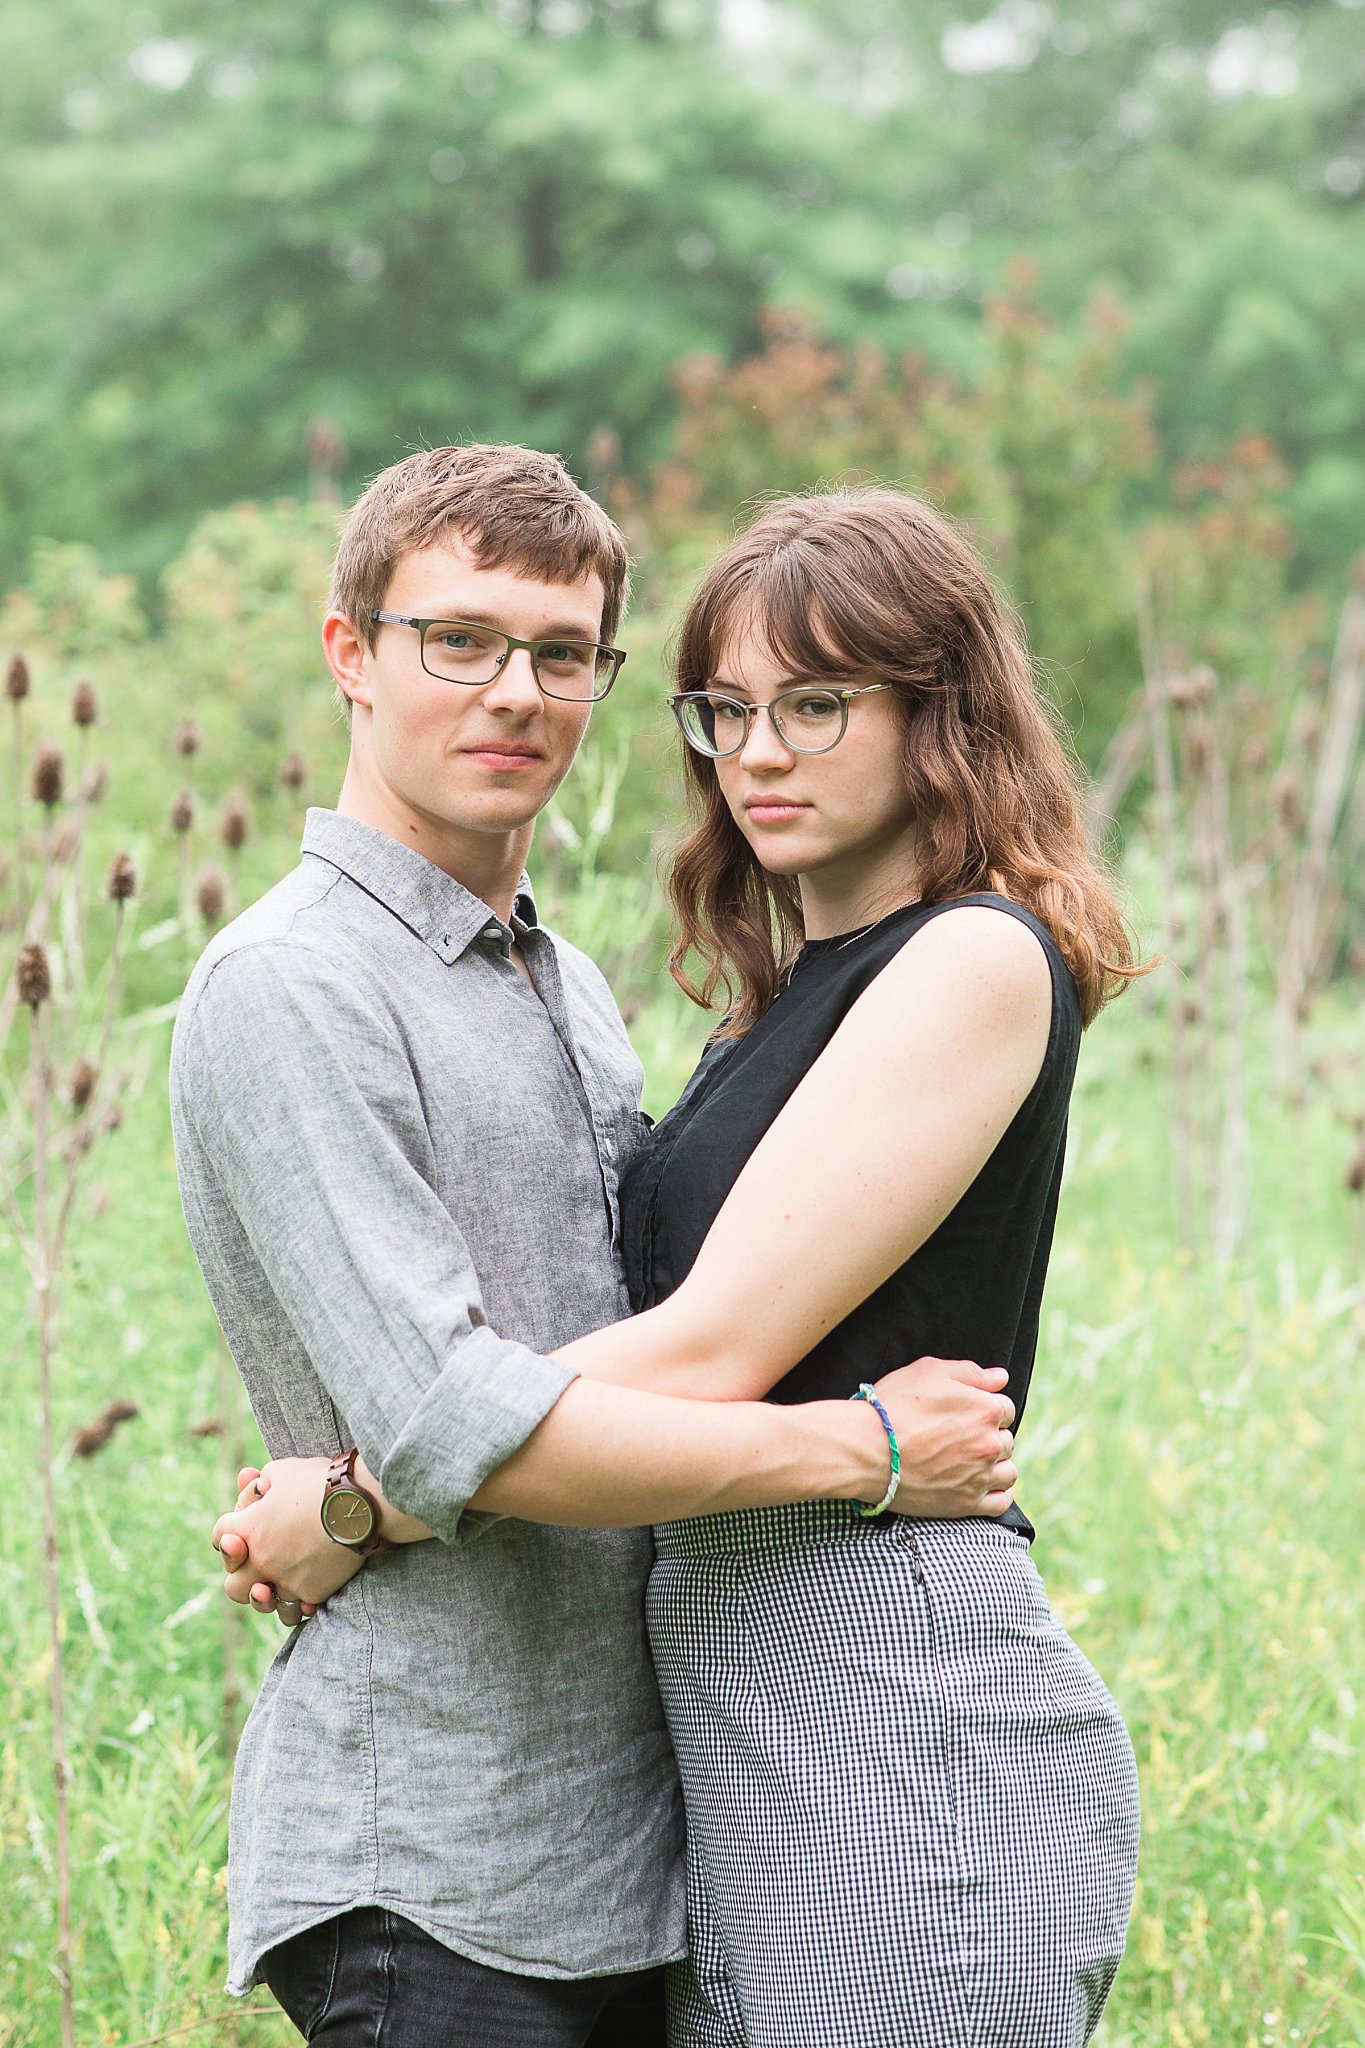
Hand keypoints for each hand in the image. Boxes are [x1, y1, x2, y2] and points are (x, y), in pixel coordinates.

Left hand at [213, 1457, 363, 1619]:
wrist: (363, 1504)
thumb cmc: (323, 1482)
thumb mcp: (286, 1470)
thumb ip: (263, 1481)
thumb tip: (255, 1484)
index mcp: (249, 1529)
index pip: (220, 1534)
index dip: (231, 1527)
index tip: (248, 1520)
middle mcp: (262, 1560)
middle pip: (233, 1584)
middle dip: (241, 1573)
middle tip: (258, 1561)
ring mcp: (287, 1580)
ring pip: (263, 1604)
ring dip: (266, 1595)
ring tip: (277, 1584)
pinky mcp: (312, 1593)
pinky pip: (297, 1609)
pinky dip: (300, 1601)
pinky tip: (306, 1589)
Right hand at [870, 1357, 1017, 1517]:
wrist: (867, 1449)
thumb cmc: (894, 1405)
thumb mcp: (930, 1372)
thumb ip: (972, 1373)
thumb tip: (1001, 1378)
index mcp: (985, 1410)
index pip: (1005, 1408)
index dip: (985, 1407)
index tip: (966, 1412)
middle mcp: (989, 1444)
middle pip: (1006, 1439)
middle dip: (988, 1435)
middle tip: (960, 1436)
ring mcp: (979, 1476)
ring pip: (1008, 1471)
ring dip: (996, 1464)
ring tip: (971, 1461)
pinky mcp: (966, 1503)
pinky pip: (1001, 1502)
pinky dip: (997, 1493)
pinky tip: (981, 1484)